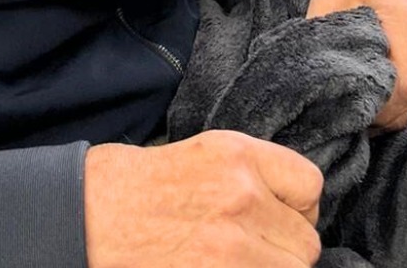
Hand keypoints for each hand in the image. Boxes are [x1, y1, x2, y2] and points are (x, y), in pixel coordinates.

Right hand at [84, 131, 322, 266]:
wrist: (97, 212)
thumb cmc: (149, 181)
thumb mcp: (208, 151)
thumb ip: (255, 171)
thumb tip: (296, 203)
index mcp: (239, 155)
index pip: (310, 185)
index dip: (300, 206)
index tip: (282, 214)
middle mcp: (241, 196)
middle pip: (305, 242)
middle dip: (287, 248)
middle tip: (259, 245)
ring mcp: (231, 245)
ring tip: (244, 259)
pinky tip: (227, 267)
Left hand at [307, 0, 406, 131]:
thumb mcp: (327, 5)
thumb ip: (327, 45)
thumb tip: (319, 86)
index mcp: (406, 23)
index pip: (406, 86)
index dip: (379, 108)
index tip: (349, 108)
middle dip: (379, 113)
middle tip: (344, 108)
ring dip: (388, 107)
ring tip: (355, 95)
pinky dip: (397, 98)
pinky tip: (373, 88)